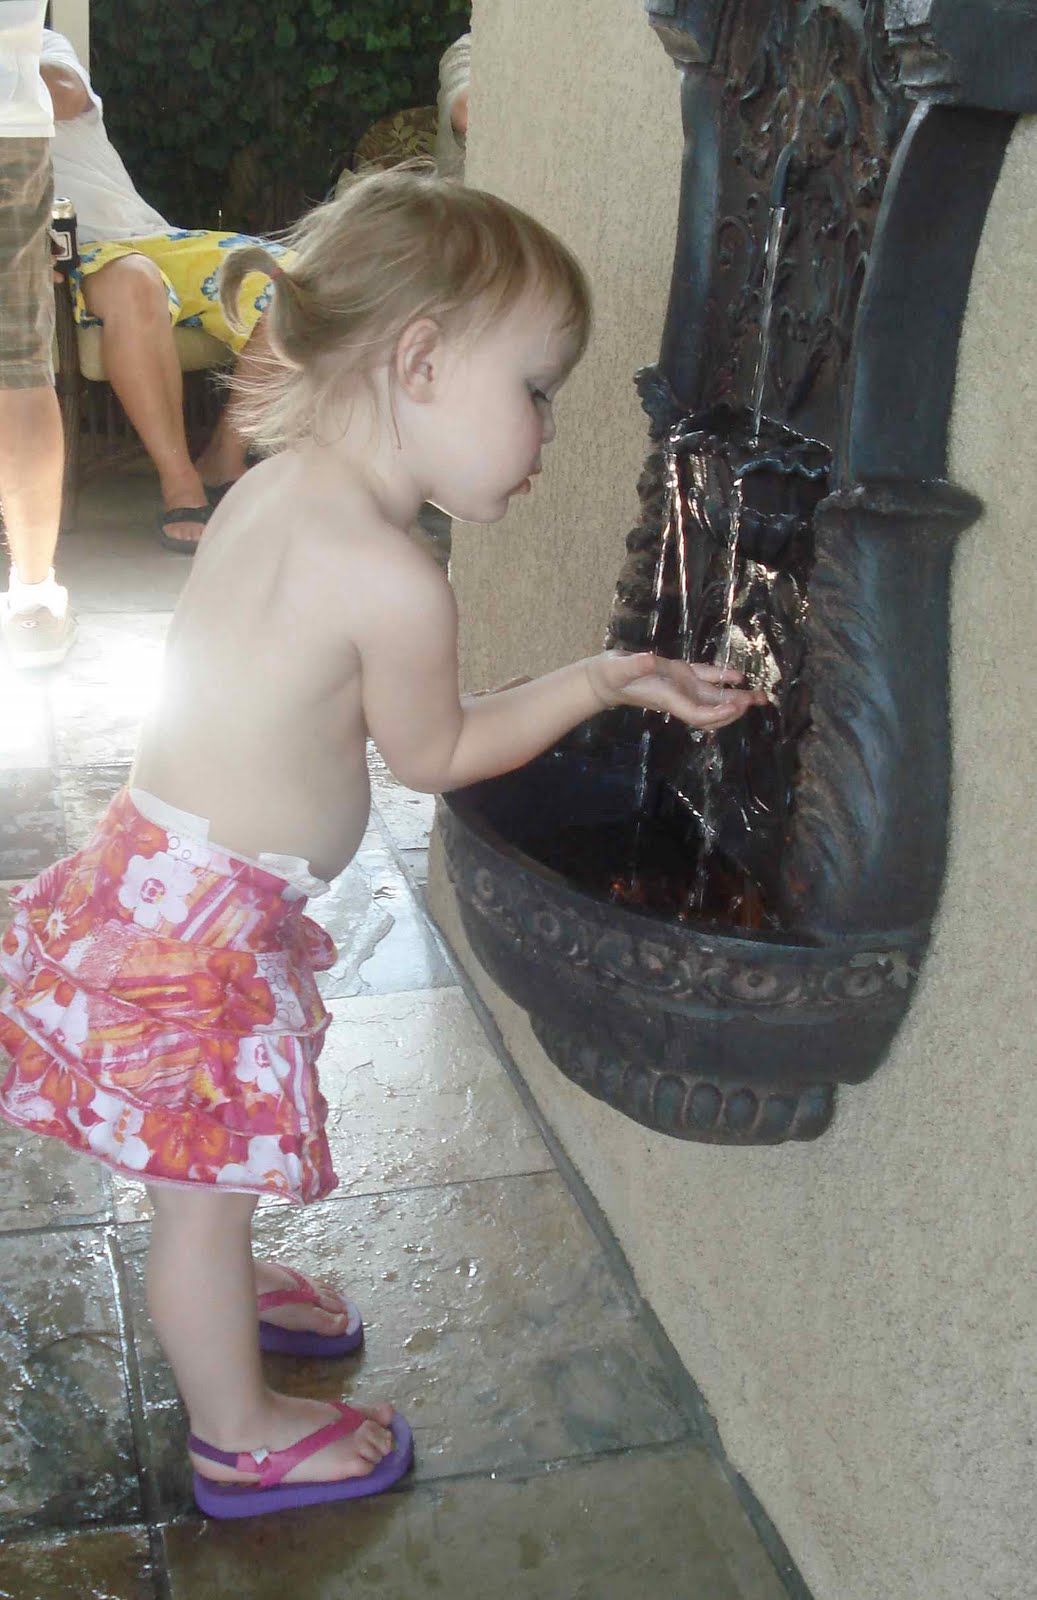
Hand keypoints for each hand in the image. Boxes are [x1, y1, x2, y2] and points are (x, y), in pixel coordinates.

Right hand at [584, 650, 766, 729]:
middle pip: (712, 712)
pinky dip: (722, 677)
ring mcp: (681, 687)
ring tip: (759, 696)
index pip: (697, 713)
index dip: (717, 713)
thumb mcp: (619, 669)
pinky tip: (738, 675)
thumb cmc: (610, 675)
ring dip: (736, 697)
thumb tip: (649, 660)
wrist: (604, 678)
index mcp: (668, 698)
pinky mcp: (680, 675)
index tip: (736, 706)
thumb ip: (633, 665)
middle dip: (734, 710)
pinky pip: (706, 679)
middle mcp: (679, 696)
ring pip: (713, 697)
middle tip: (756, 701)